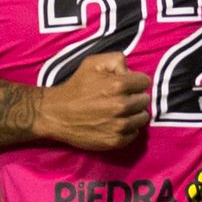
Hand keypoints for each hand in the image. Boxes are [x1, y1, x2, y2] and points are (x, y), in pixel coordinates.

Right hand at [36, 52, 151, 149]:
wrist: (56, 114)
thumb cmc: (76, 87)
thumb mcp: (93, 63)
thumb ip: (117, 59)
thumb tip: (131, 71)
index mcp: (118, 85)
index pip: (145, 81)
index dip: (136, 81)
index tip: (127, 84)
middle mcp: (121, 106)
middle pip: (145, 100)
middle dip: (135, 96)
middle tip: (121, 98)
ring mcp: (119, 126)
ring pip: (142, 118)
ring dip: (134, 113)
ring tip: (120, 111)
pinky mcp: (115, 141)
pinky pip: (134, 134)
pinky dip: (128, 129)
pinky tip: (115, 123)